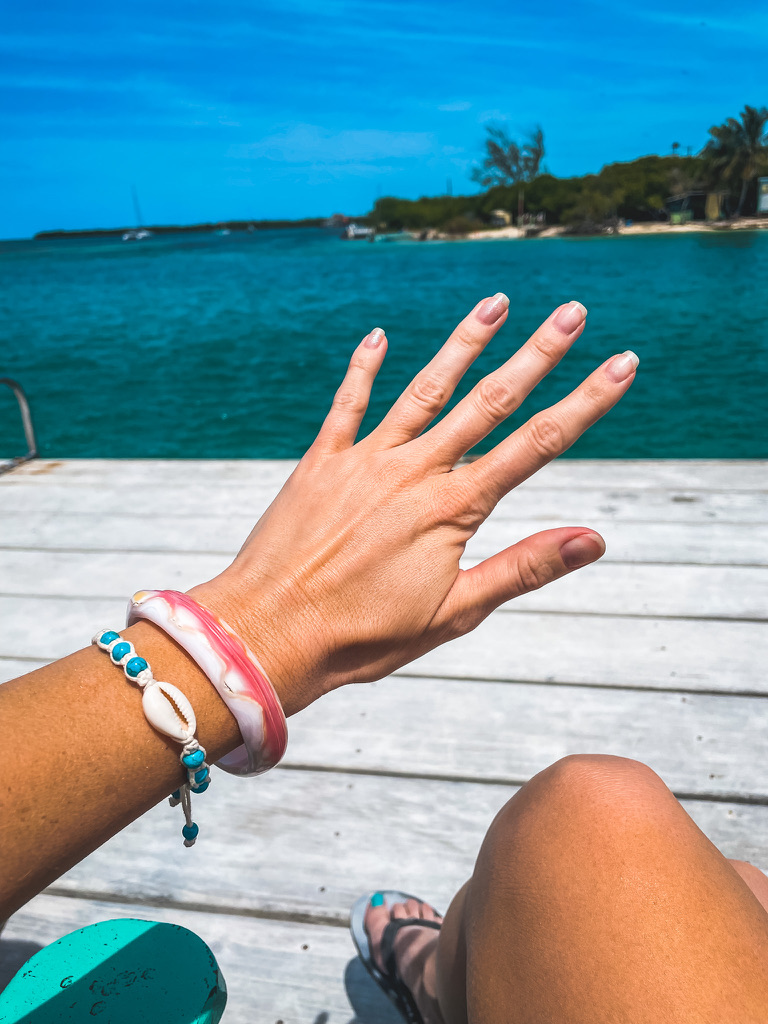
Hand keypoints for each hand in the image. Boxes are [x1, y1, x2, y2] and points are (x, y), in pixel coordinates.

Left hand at [192, 295, 637, 715]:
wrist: (268, 633)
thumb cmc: (362, 635)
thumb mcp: (453, 613)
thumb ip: (522, 569)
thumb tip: (593, 539)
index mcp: (452, 510)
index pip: (536, 444)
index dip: (584, 402)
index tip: (619, 364)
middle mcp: (414, 473)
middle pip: (488, 402)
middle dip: (537, 354)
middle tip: (572, 311)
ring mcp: (365, 461)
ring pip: (424, 389)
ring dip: (462, 344)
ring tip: (494, 303)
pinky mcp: (320, 462)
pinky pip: (347, 403)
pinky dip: (363, 367)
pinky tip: (378, 336)